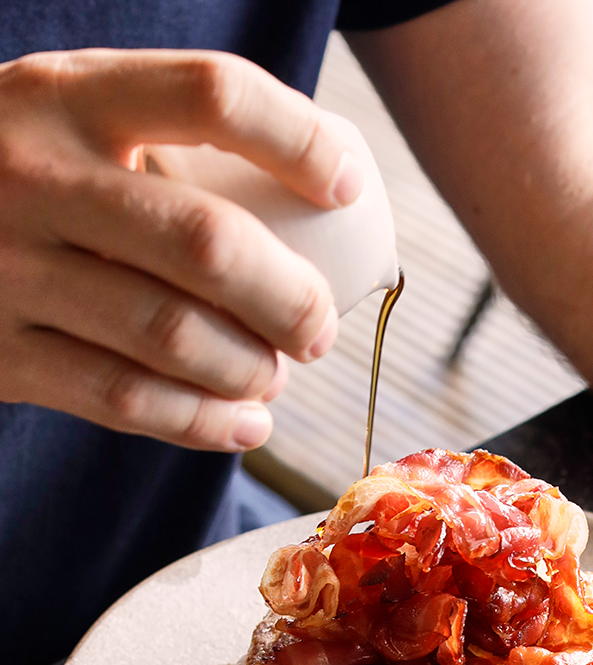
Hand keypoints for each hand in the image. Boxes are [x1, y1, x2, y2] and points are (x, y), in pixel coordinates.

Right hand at [0, 48, 363, 449]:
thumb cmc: (18, 175)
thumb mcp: (69, 118)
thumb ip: (164, 142)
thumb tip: (322, 193)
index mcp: (67, 96)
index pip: (211, 95)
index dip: (299, 142)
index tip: (344, 187)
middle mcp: (33, 175)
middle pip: (208, 244)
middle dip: (292, 300)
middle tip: (318, 328)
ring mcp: (8, 270)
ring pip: (172, 336)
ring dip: (249, 371)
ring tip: (273, 377)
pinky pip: (126, 401)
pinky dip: (203, 424)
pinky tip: (242, 426)